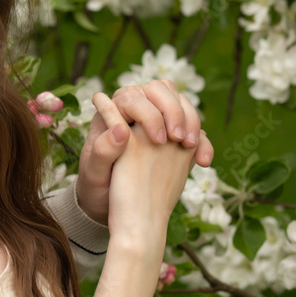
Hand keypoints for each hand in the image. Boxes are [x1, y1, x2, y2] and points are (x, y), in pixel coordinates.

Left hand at [75, 79, 211, 223]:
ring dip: (191, 121)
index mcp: (111, 113)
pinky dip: (202, 141)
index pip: (133, 96)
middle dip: (174, 110)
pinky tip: (202, 162)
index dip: (149, 114)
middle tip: (180, 140)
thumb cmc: (95, 186)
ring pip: (180, 103)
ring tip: (190, 147)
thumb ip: (102, 151)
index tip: (158, 140)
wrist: (110, 206)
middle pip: (160, 90)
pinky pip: (192, 129)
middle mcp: (133, 111)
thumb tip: (120, 129)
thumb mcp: (93, 173)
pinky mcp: (172, 140)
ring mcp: (156, 123)